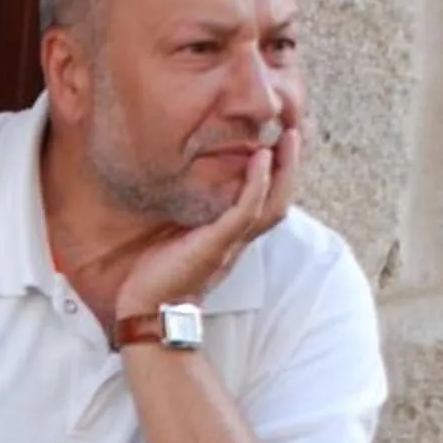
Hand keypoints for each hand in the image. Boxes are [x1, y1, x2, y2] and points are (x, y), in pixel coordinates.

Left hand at [72, 117, 307, 326]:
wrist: (147, 310)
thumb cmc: (157, 275)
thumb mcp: (176, 235)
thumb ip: (188, 212)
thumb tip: (180, 183)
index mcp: (232, 237)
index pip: (266, 202)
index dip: (278, 174)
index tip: (280, 143)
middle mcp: (239, 240)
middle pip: (280, 200)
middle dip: (291, 166)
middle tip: (295, 131)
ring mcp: (231, 242)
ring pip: (273, 203)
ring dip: (285, 169)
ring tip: (288, 137)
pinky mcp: (218, 244)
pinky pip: (247, 210)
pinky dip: (256, 183)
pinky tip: (260, 158)